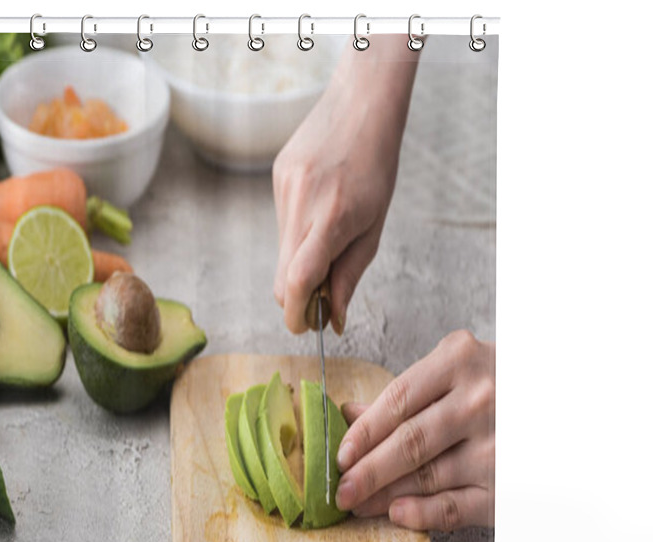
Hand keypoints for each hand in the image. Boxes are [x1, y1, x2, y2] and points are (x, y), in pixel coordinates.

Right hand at [272, 38, 418, 334]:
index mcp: (331, 218)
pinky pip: (281, 224)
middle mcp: (300, 204)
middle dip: (297, 297)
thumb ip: (348, 276)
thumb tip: (332, 319)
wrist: (360, 104)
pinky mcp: (275, 178)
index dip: (296, 313)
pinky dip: (297, 234)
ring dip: (299, 261)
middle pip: (281, 277)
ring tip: (328, 236)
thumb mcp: (373, 228)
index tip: (304, 327)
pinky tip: (318, 208)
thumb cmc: (377, 167)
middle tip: (320, 298)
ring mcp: (283, 190)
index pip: (297, 281)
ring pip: (280, 252)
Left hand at [335, 330, 494, 530]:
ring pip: (428, 475)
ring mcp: (497, 444)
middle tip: (340, 490)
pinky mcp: (509, 485)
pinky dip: (423, 513)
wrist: (566, 405)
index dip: (364, 431)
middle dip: (368, 471)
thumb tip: (349, 414)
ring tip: (359, 503)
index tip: (340, 454)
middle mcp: (480, 401)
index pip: (398, 400)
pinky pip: (457, 505)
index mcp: (461, 361)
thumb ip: (406, 394)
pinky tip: (397, 514)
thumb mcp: (458, 371)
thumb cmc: (502, 384)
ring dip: (386, 495)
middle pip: (409, 441)